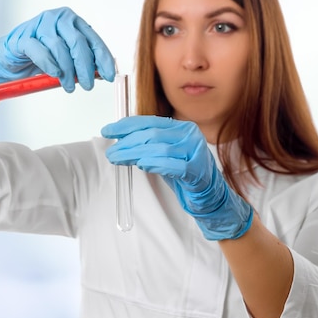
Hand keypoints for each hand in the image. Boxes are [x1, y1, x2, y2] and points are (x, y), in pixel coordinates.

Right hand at [0, 7, 115, 91]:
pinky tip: (55, 74)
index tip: (110, 76)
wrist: (8, 62)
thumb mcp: (66, 61)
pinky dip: (49, 64)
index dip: (103, 59)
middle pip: (78, 42)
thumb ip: (83, 63)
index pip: (93, 39)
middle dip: (85, 67)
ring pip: (59, 47)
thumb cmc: (40, 59)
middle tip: (87, 86)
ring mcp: (39, 25)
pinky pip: (39, 49)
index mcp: (72, 22)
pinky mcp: (23, 36)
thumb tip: (103, 73)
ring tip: (68, 86)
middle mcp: (57, 19)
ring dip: (67, 71)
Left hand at [101, 116, 252, 239]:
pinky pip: (174, 166)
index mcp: (182, 127)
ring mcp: (195, 152)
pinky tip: (142, 165)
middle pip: (153, 135)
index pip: (150, 122)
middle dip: (127, 143)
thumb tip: (121, 141)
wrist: (210, 195)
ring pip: (160, 149)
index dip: (127, 126)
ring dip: (135, 154)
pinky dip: (156, 164)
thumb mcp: (166, 154)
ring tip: (119, 159)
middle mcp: (190, 135)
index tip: (108, 130)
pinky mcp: (197, 170)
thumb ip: (149, 145)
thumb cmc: (185, 173)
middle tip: (111, 152)